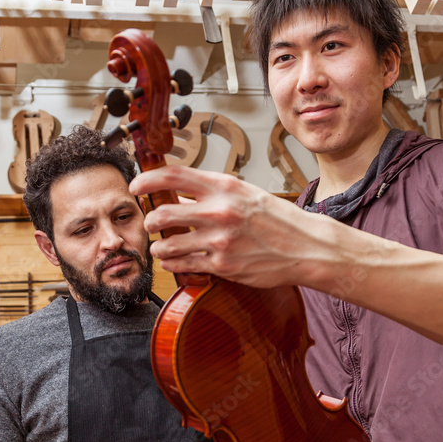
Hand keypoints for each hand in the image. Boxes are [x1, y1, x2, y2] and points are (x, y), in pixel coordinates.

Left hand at [131, 165, 333, 288]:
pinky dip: (172, 262)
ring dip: (159, 246)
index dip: (147, 180)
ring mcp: (220, 240)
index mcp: (225, 187)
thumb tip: (179, 192)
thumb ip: (212, 192)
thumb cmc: (277, 219)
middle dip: (149, 220)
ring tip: (162, 245)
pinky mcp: (222, 265)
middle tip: (150, 222)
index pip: (174, 176)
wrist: (306, 247)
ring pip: (168, 244)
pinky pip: (183, 264)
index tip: (135, 185)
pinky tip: (174, 258)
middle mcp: (220, 211)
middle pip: (162, 214)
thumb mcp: (245, 193)